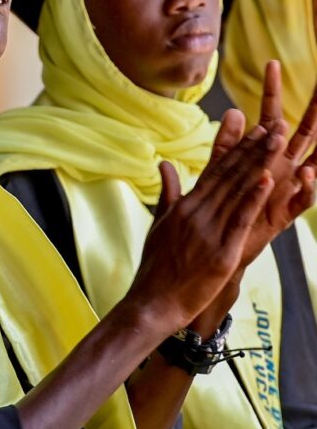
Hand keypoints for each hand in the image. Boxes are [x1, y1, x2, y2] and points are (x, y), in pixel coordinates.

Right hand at [129, 124, 280, 332]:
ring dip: (260, 164)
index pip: (215, 171)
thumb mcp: (159, 224)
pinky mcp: (221, 253)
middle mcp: (197, 214)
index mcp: (185, 206)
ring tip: (276, 141)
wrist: (151, 303)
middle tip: (274, 125)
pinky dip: (254, 200)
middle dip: (254, 149)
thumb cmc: (155, 268)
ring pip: (238, 192)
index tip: (254, 129)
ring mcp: (209, 233)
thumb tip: (164, 164)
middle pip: (231, 175)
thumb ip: (168, 192)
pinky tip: (267, 180)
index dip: (238, 148)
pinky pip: (240, 221)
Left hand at [225, 62, 316, 264]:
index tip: (272, 63)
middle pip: (302, 132)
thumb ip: (226, 144)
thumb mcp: (222, 171)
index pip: (270, 115)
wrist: (218, 248)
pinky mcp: (284, 213)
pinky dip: (308, 186)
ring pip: (312, 161)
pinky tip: (310, 172)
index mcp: (264, 154)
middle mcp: (281, 167)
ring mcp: (286, 188)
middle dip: (313, 109)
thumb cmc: (222, 209)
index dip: (271, 91)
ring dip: (316, 145)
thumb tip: (233, 111)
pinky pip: (303, 199)